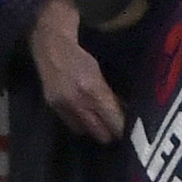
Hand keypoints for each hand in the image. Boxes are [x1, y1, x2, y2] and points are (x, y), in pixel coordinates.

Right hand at [28, 0, 123, 142]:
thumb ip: (112, 95)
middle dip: (110, 133)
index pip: (115, 123)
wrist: (50, 46)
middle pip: (101, 134)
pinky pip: (72, 125)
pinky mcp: (53, 107)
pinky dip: (80, 123)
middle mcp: (79, 101)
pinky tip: (85, 116)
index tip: (131, 132)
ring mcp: (64, 106)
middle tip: (116, 128)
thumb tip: (125, 113)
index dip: (123, 130)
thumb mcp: (101, 73)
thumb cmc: (81, 56)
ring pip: (86, 132)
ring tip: (100, 122)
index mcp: (95, 91)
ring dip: (94, 129)